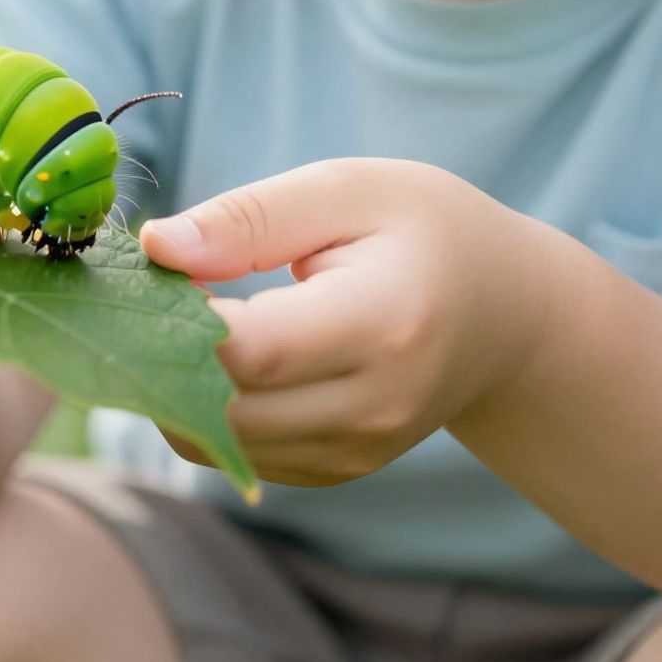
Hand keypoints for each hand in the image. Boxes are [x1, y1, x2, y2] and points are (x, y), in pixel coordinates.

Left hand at [138, 159, 550, 488]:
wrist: (504, 313)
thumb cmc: (423, 232)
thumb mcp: (349, 189)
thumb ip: (251, 217)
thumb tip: (158, 246)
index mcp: (384, 323)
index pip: (250, 351)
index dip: (179, 316)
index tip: (161, 266)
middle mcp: (374, 407)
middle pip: (222, 410)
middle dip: (166, 354)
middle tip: (159, 292)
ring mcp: (358, 451)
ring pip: (218, 442)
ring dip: (179, 385)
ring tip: (194, 318)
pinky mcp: (338, 471)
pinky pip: (237, 454)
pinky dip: (210, 409)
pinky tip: (228, 353)